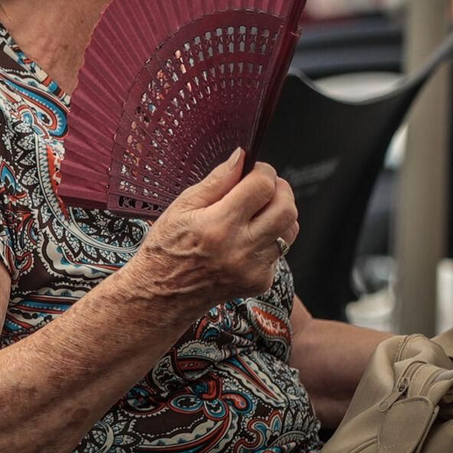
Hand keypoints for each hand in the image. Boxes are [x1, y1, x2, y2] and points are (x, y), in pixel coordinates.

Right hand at [127, 149, 298, 315]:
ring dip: (279, 213)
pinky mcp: (260, 282)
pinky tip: (246, 239)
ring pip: (290, 230)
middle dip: (280, 189)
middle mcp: (240, 249)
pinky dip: (269, 238)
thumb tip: (241, 157)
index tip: (254, 171)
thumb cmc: (166, 247)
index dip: (263, 172)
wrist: (162, 294)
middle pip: (286, 208)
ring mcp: (253, 269)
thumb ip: (216, 181)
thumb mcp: (182, 207)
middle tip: (264, 187)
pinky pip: (279, 251)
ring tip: (257, 211)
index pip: (262, 187)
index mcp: (218, 225)